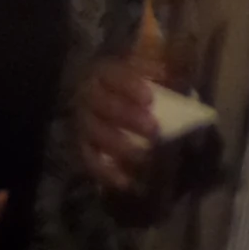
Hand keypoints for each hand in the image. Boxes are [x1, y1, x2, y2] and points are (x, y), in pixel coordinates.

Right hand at [79, 57, 157, 196]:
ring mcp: (80, 122)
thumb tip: (169, 74)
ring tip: (144, 155)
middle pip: (103, 106)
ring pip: (94, 134)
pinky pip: (88, 160)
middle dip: (127, 118)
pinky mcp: (79, 145)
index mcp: (101, 73)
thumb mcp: (134, 67)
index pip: (113, 75)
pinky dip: (105, 172)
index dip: (129, 86)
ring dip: (118, 146)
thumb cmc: (120, 81)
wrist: (85, 93)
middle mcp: (86, 96)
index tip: (150, 99)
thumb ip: (152, 69)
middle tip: (153, 129)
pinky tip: (125, 181)